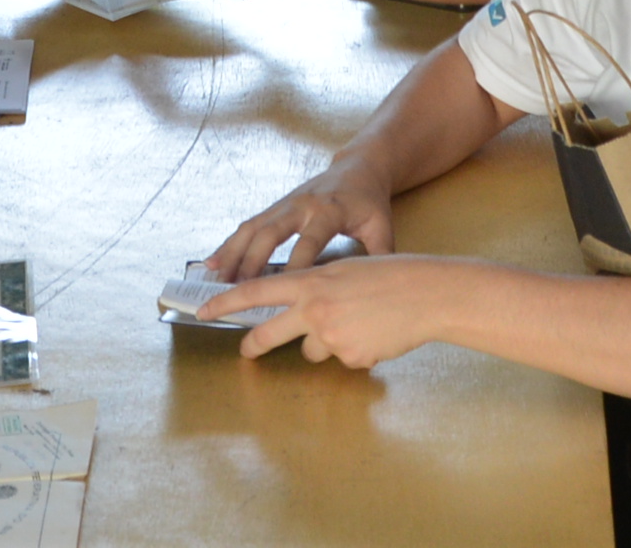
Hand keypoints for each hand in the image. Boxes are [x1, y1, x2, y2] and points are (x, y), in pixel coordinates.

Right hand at [206, 162, 396, 281]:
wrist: (358, 167)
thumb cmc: (369, 201)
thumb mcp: (381, 226)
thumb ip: (380, 256)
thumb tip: (379, 292)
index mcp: (329, 211)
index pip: (309, 242)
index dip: (294, 266)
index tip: (281, 293)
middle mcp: (302, 205)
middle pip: (270, 233)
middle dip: (252, 261)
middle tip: (236, 290)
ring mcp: (285, 203)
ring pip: (253, 228)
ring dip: (233, 253)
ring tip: (217, 280)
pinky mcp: (276, 206)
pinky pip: (249, 225)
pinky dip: (230, 244)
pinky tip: (213, 262)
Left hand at [210, 254, 474, 368]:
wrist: (427, 294)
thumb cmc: (390, 277)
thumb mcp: (345, 271)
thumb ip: (317, 288)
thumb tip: (300, 309)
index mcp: (311, 281)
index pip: (257, 291)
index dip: (227, 302)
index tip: (204, 310)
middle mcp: (314, 309)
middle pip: (269, 333)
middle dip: (254, 345)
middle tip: (246, 351)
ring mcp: (331, 337)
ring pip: (312, 350)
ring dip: (327, 343)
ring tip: (359, 323)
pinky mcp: (350, 359)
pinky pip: (342, 359)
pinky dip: (356, 350)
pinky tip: (376, 335)